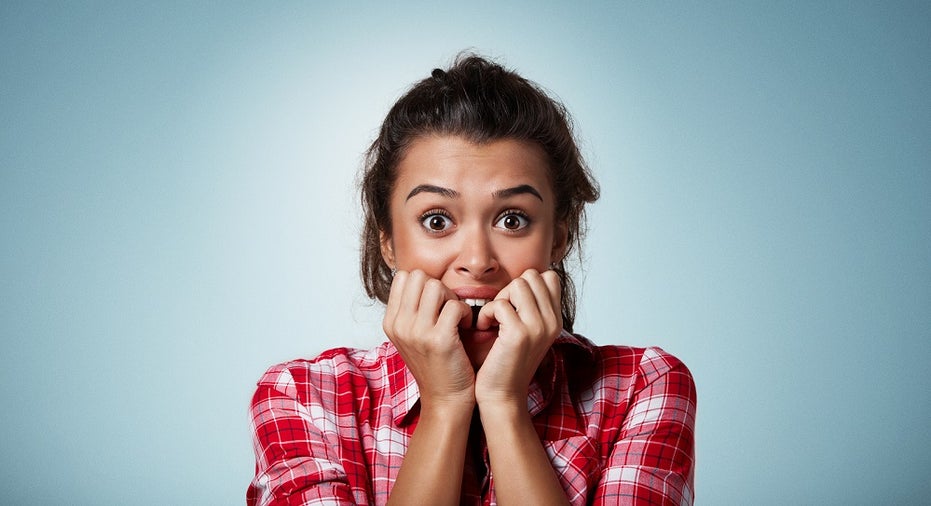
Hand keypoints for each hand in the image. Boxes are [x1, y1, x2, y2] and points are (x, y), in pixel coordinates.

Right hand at [383, 269, 475, 409]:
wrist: (445, 399)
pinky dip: (466, 312)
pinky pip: (455, 305)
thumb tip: (422, 279)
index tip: (435, 303)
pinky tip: (467, 326)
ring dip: (452, 297)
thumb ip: (412, 309)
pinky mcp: (439, 340)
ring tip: (457, 317)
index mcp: (391, 322)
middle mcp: (399, 325)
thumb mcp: (412, 336)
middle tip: (448, 308)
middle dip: (438, 287)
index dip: (424, 284)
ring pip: (435, 286)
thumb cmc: (435, 364)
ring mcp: (417, 332)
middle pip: (418, 276)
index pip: (403, 277)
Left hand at [473, 269, 561, 406]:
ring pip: (517, 284)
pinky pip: (499, 304)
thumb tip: (523, 278)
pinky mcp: (519, 334)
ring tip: (493, 320)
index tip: (512, 306)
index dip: (525, 285)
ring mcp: (538, 327)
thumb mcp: (526, 330)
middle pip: (531, 276)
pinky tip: (484, 329)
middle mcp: (552, 322)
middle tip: (500, 313)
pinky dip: (486, 314)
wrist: (501, 395)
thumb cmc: (506, 361)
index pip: (548, 276)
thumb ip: (530, 306)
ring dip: (499, 299)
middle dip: (510, 289)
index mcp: (555, 319)